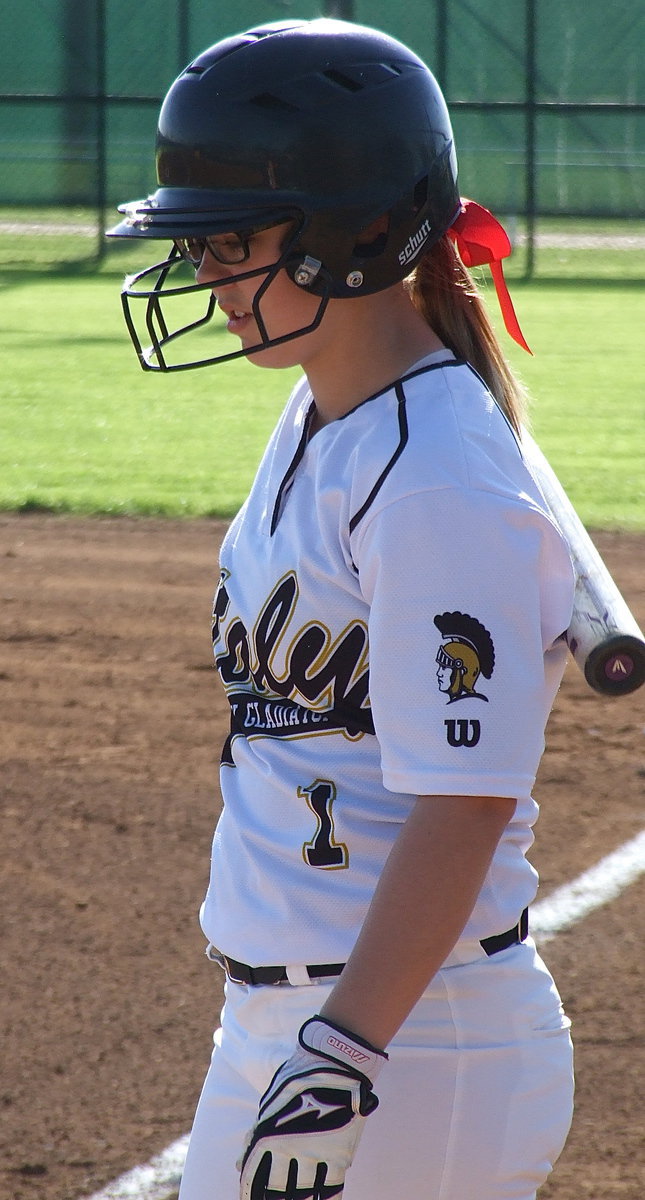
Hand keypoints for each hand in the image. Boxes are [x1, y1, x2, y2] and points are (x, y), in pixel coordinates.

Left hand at [238, 1016, 386, 1199]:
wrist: (335, 1062)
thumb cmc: (298, 1081)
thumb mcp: (270, 1104)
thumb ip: (256, 1136)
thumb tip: (239, 1166)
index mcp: (267, 1134)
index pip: (254, 1176)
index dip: (250, 1194)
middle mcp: (288, 1147)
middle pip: (278, 1190)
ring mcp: (315, 1152)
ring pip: (304, 1194)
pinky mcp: (339, 1152)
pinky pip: (332, 1188)